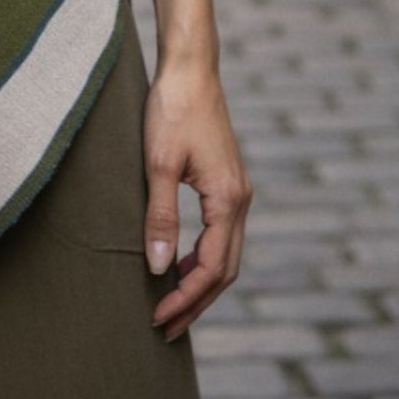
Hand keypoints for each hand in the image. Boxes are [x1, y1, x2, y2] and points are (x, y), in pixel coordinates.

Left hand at [141, 58, 251, 340]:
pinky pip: (222, 235)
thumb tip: (158, 268)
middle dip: (196, 302)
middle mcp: (241, 200)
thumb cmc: (172, 110)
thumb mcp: (158, 163)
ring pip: (227, 255)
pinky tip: (180, 264)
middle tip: (165, 328)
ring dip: (201, 283)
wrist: (190, 69)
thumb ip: (160, 216)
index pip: (211, 269)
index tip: (157, 318)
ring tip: (170, 305)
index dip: (185, 298)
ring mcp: (237, 191)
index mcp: (228, 200)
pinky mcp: (228, 182)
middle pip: (225, 270)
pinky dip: (204, 258)